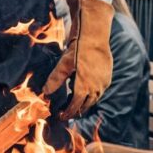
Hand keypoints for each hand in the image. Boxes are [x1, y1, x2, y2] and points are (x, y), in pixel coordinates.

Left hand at [43, 0, 113, 118]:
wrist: (95, 36)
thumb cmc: (78, 50)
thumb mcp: (63, 64)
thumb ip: (55, 80)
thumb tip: (45, 92)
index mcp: (84, 87)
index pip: (75, 107)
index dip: (67, 113)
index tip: (61, 116)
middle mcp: (96, 88)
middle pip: (86, 106)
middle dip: (76, 111)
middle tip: (67, 112)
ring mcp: (103, 83)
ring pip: (94, 99)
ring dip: (85, 103)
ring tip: (76, 104)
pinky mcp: (108, 77)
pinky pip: (100, 91)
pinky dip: (92, 94)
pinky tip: (86, 91)